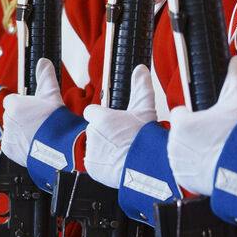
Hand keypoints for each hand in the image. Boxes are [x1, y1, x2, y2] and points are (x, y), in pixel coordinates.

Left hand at [0, 61, 65, 165]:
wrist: (60, 146)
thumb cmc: (56, 121)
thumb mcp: (51, 94)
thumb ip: (45, 76)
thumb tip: (43, 62)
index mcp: (14, 105)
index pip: (12, 101)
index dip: (23, 104)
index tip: (33, 109)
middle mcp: (7, 120)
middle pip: (11, 115)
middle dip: (21, 117)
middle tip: (38, 122)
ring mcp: (8, 136)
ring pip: (11, 129)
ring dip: (20, 131)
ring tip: (36, 133)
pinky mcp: (9, 150)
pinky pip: (10, 144)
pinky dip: (18, 144)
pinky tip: (31, 143)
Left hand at [82, 65, 157, 188]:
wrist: (146, 166)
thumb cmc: (145, 139)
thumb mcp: (145, 109)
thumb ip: (141, 87)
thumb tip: (140, 69)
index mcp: (101, 118)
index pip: (91, 112)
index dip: (102, 116)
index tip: (112, 122)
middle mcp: (91, 133)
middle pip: (93, 129)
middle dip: (104, 133)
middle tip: (120, 139)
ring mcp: (90, 150)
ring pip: (92, 146)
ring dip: (103, 148)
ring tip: (120, 152)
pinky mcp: (91, 167)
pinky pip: (93, 162)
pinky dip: (102, 163)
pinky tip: (115, 162)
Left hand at [167, 56, 236, 194]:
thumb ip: (233, 78)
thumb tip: (235, 60)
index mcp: (181, 123)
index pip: (179, 115)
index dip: (193, 117)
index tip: (205, 121)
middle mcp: (173, 143)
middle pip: (180, 134)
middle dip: (193, 134)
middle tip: (212, 137)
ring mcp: (176, 162)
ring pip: (180, 152)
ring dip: (192, 151)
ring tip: (212, 152)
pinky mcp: (182, 178)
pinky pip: (184, 170)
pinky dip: (194, 168)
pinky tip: (209, 165)